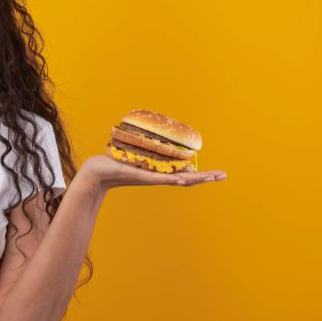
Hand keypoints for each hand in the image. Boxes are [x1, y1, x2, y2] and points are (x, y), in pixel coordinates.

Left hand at [79, 152, 226, 192]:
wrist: (98, 173)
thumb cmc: (116, 163)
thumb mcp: (135, 155)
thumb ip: (146, 151)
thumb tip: (154, 141)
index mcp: (159, 172)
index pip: (185, 174)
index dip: (202, 174)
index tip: (219, 173)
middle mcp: (158, 177)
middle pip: (187, 178)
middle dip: (206, 177)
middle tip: (223, 175)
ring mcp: (151, 178)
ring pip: (177, 179)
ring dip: (195, 178)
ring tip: (212, 177)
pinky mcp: (140, 176)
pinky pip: (158, 178)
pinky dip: (171, 179)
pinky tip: (183, 179)